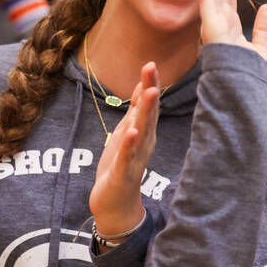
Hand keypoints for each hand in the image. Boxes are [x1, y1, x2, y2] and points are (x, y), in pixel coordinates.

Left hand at [90, 62, 159, 239]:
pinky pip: (126, 156)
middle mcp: (144, 143)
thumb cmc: (120, 166)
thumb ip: (135, 111)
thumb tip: (143, 85)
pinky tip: (132, 132)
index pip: (148, 105)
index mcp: (143, 133)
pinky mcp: (123, 172)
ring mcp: (134, 157)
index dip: (149, 84)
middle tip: (151, 67)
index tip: (150, 63)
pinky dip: (129, 144)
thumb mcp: (127, 133)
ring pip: (141, 131)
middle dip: (150, 90)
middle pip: (148, 113)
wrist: (115, 204)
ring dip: (145, 112)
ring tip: (149, 92)